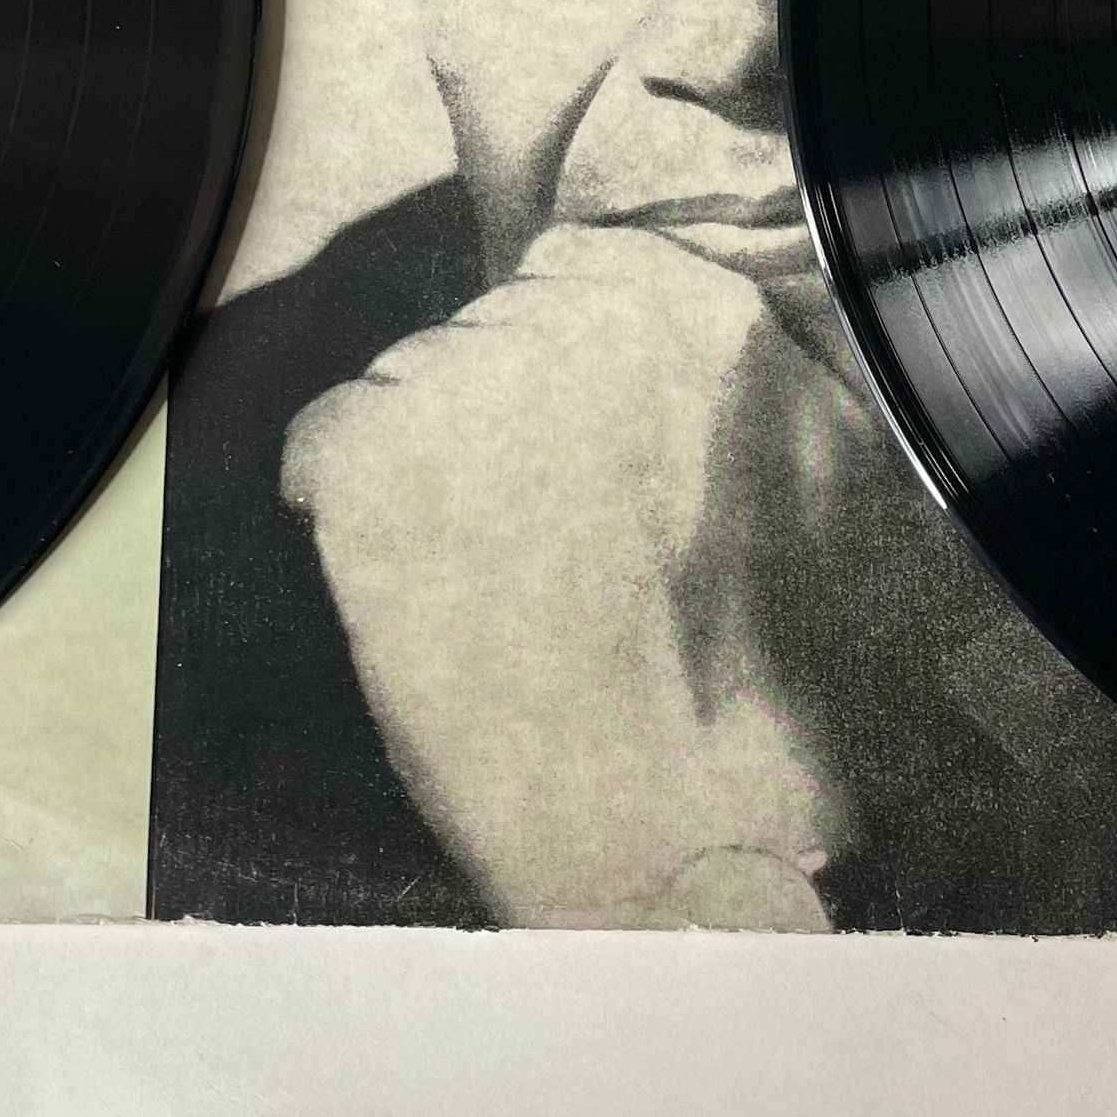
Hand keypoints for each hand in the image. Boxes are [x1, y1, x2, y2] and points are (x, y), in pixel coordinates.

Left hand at [281, 223, 847, 928]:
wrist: (677, 835)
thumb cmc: (750, 699)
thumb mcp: (794, 490)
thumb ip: (711, 392)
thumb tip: (637, 363)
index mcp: (695, 309)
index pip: (572, 281)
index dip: (563, 391)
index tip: (585, 478)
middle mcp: (576, 312)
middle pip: (484, 336)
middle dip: (498, 432)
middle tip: (548, 557)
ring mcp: (467, 372)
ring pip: (406, 390)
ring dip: (431, 478)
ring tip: (502, 596)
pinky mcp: (372, 451)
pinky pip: (322, 448)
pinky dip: (344, 518)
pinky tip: (422, 603)